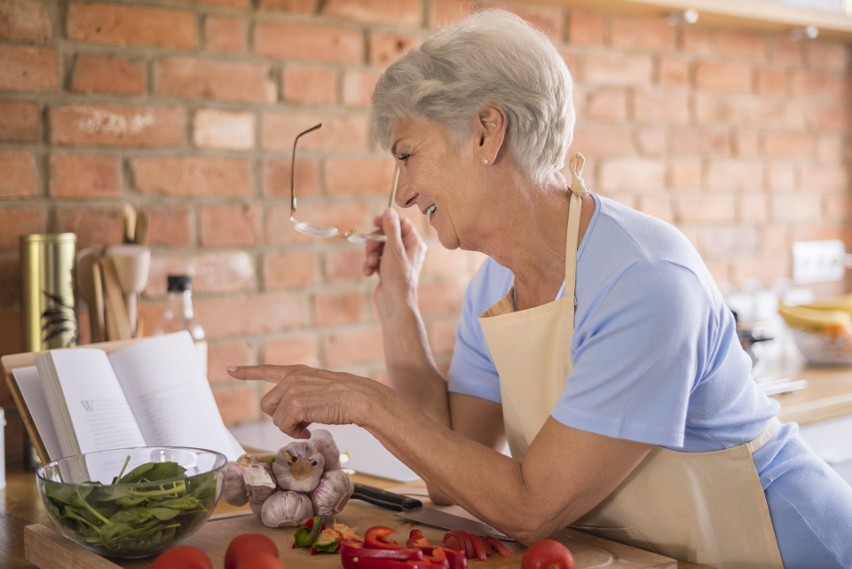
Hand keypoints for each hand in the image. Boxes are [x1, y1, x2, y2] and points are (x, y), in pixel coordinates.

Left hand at [227, 364, 386, 437]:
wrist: (360, 399)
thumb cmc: (347, 398)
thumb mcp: (320, 388)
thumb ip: (301, 394)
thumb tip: (291, 416)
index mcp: (297, 372)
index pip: (267, 370)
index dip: (247, 371)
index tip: (230, 369)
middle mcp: (291, 378)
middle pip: (267, 405)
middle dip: (280, 417)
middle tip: (301, 421)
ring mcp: (292, 391)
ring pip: (275, 419)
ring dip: (290, 427)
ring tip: (310, 424)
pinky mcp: (295, 405)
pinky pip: (284, 427)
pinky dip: (295, 433)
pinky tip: (309, 430)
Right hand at [363, 208, 426, 311]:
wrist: (394, 303)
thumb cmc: (398, 277)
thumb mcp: (394, 249)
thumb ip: (391, 228)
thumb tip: (389, 211)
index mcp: (415, 244)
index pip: (402, 223)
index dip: (388, 221)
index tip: (375, 221)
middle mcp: (408, 251)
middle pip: (387, 235)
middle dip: (375, 241)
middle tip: (370, 248)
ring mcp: (397, 261)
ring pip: (379, 247)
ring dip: (371, 254)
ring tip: (370, 263)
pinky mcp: (387, 270)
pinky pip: (376, 260)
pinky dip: (370, 264)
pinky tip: (368, 272)